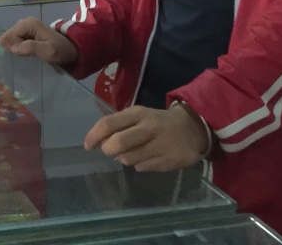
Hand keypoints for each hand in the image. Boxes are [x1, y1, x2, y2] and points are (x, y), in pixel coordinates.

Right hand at [0, 16, 78, 65]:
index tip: (26, 54)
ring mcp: (24, 25)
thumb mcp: (48, 51)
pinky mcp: (25, 30)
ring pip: (10, 38)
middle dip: (15, 47)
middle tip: (28, 54)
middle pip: (7, 36)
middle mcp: (24, 22)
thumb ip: (31, 48)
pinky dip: (19, 46)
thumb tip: (13, 48)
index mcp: (28, 24)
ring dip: (17, 47)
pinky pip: (14, 39)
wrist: (70, 48)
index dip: (15, 47)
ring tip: (29, 52)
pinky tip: (28, 49)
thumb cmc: (60, 50)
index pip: (8, 36)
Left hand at [84, 104, 208, 170]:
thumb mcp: (138, 116)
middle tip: (110, 151)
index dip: (94, 135)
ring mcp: (161, 145)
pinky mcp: (171, 160)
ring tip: (135, 151)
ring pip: (129, 159)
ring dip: (125, 158)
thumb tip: (97, 142)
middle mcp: (149, 128)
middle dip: (108, 150)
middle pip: (118, 143)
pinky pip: (143, 168)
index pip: (109, 123)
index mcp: (138, 113)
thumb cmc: (157, 122)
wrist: (193, 129)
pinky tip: (149, 157)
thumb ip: (118, 125)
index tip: (88, 145)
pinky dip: (140, 165)